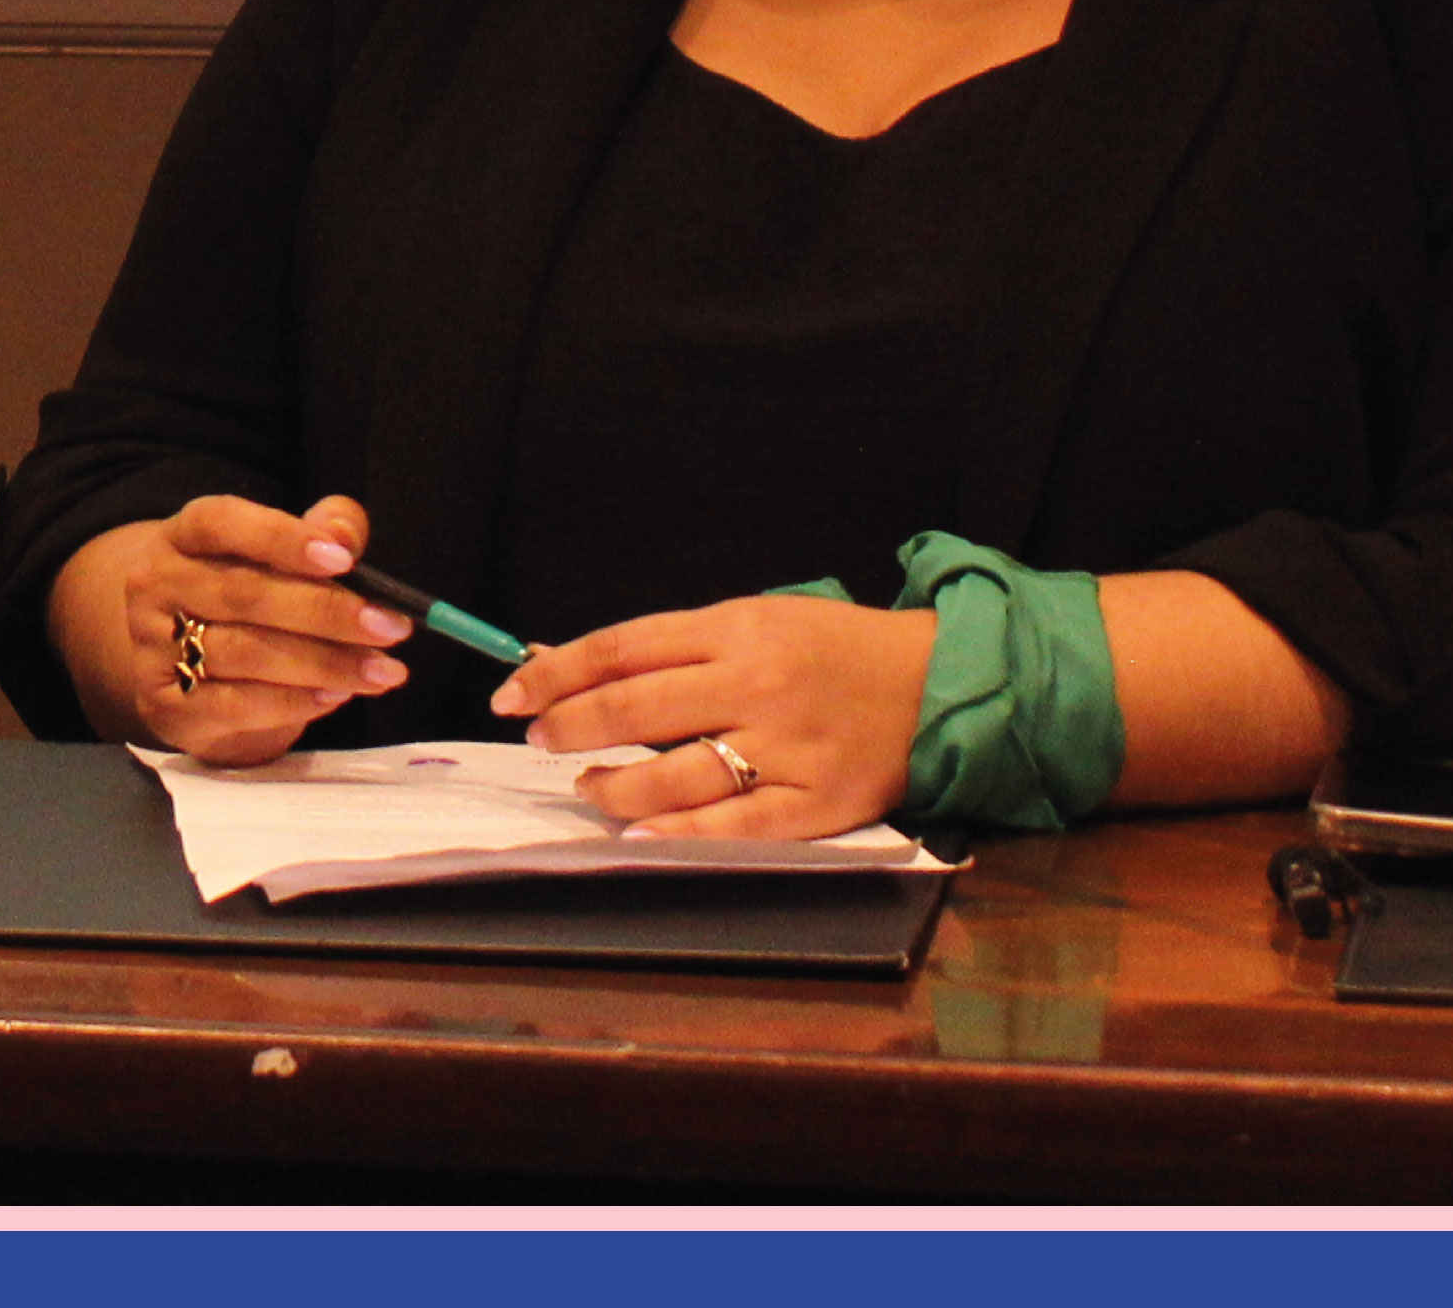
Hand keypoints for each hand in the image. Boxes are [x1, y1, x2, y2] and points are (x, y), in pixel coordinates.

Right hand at [49, 491, 410, 763]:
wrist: (182, 670)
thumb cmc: (243, 602)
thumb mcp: (277, 559)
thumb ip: (319, 534)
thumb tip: (344, 535)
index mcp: (181, 537)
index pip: (220, 523)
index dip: (281, 538)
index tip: (343, 559)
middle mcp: (155, 586)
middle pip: (243, 594)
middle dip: (326, 611)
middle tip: (391, 627)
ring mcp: (152, 649)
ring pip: (245, 653)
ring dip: (325, 663)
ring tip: (382, 671)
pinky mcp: (165, 706)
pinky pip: (234, 706)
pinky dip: (292, 702)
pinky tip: (335, 695)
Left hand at [493, 593, 942, 838]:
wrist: (938, 682)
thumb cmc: (833, 648)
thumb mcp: (755, 620)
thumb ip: (676, 647)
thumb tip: (579, 670)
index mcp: (737, 630)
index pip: (621, 650)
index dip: (556, 671)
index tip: (513, 692)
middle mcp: (757, 685)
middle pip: (636, 709)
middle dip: (569, 726)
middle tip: (538, 738)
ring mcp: (788, 748)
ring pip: (675, 775)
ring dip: (613, 785)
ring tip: (586, 787)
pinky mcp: (819, 803)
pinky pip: (734, 826)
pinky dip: (678, 832)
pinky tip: (638, 830)